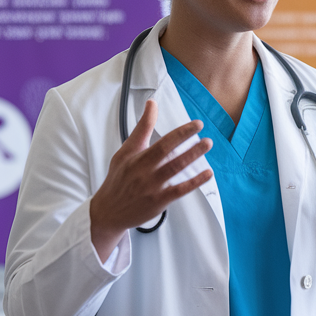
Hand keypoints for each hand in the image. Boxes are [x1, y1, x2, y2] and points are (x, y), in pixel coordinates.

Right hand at [89, 100, 212, 261]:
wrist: (108, 211)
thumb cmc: (118, 180)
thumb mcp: (125, 152)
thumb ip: (142, 128)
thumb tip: (152, 104)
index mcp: (136, 158)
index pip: (161, 142)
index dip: (180, 133)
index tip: (196, 125)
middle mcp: (144, 172)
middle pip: (169, 154)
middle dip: (189, 142)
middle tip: (205, 134)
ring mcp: (152, 188)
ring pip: (175, 169)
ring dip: (193, 157)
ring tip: (206, 146)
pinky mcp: (158, 202)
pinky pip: (179, 191)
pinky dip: (194, 182)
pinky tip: (207, 173)